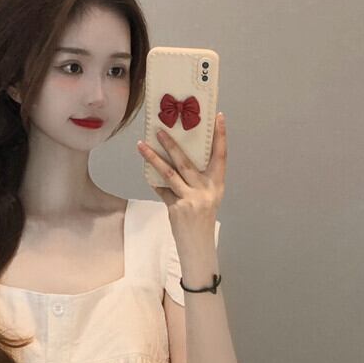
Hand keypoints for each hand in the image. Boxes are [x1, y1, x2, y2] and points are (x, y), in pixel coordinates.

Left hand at [138, 112, 226, 250]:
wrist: (198, 246)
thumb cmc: (202, 220)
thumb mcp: (207, 198)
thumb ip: (197, 181)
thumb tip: (178, 160)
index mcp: (217, 185)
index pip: (221, 155)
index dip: (221, 135)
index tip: (219, 116)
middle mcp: (206, 190)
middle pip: (186, 162)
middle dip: (172, 144)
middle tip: (160, 129)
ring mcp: (191, 199)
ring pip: (169, 173)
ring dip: (154, 158)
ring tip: (142, 145)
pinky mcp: (177, 208)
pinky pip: (162, 191)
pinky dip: (155, 182)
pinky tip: (147, 173)